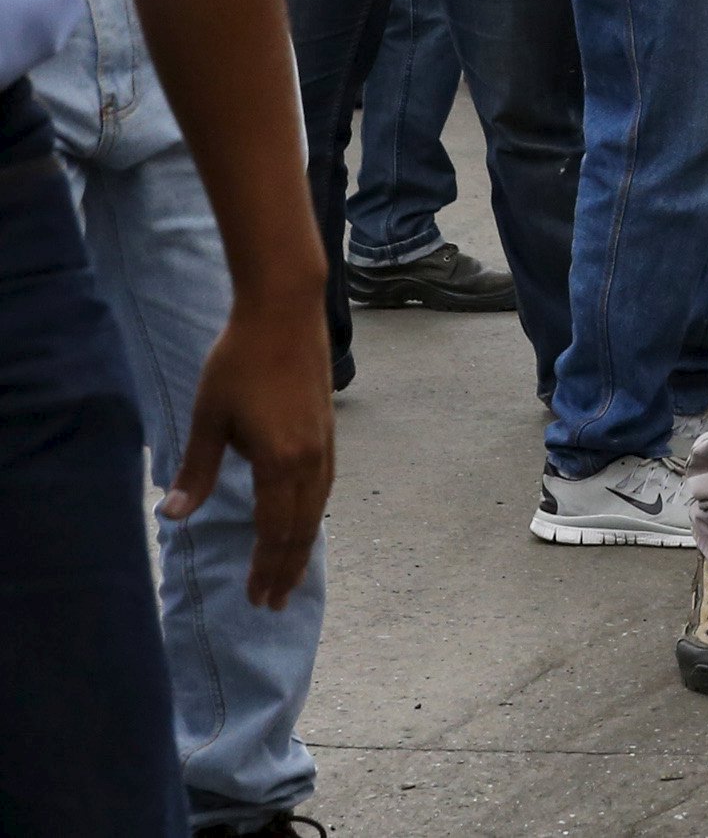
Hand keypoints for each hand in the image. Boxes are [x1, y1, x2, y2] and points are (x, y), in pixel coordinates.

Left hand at [168, 291, 332, 609]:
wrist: (286, 313)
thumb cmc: (240, 362)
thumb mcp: (209, 417)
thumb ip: (196, 470)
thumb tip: (172, 517)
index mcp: (282, 461)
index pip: (275, 529)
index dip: (267, 566)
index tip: (259, 598)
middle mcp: (311, 460)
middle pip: (302, 527)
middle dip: (288, 567)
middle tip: (276, 602)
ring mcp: (324, 445)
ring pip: (318, 508)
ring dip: (303, 544)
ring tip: (293, 572)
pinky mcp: (327, 431)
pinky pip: (324, 487)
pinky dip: (313, 515)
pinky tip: (304, 519)